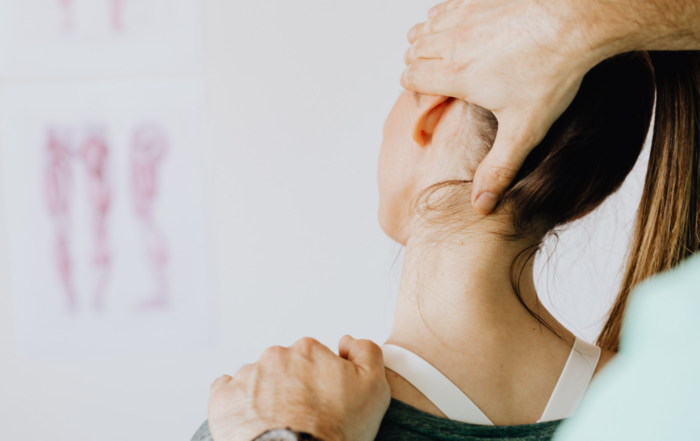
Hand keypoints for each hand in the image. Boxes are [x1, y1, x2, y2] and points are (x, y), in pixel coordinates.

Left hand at [208, 336, 390, 440]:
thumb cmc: (335, 431)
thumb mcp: (374, 388)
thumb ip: (366, 352)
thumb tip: (347, 341)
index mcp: (308, 350)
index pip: (314, 358)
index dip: (321, 382)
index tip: (323, 402)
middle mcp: (275, 357)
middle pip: (285, 367)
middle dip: (292, 386)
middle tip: (303, 416)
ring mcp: (247, 377)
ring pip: (258, 380)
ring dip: (266, 395)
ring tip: (279, 424)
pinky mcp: (223, 399)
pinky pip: (227, 391)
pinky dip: (237, 402)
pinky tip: (251, 419)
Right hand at [402, 0, 621, 213]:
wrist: (578, 19)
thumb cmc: (553, 72)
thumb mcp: (525, 130)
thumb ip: (499, 168)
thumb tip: (480, 206)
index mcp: (456, 75)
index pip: (410, 78)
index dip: (414, 89)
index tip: (430, 97)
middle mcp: (453, 42)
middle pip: (413, 51)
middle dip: (418, 65)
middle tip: (438, 79)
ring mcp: (466, 15)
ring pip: (425, 26)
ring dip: (427, 40)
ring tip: (445, 54)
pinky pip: (445, 5)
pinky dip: (444, 16)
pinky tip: (462, 27)